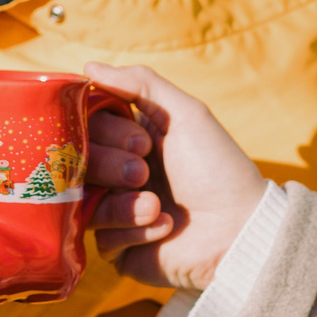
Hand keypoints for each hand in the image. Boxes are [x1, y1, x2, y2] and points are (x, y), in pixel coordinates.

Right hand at [80, 63, 270, 290]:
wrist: (240, 228)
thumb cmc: (217, 168)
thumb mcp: (186, 114)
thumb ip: (140, 83)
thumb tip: (88, 67)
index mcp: (128, 138)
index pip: (85, 125)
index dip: (105, 131)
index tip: (141, 141)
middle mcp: (115, 173)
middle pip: (75, 161)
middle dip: (112, 166)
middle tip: (144, 172)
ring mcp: (115, 211)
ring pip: (83, 201)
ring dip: (123, 202)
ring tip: (157, 205)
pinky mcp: (119, 248)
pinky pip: (102, 238)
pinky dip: (135, 230)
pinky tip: (165, 227)